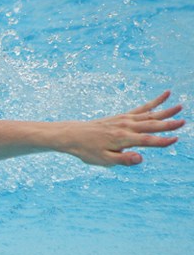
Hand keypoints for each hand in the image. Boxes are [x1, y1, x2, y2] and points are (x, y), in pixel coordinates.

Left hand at [66, 91, 183, 166]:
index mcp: (122, 139)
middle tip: (185, 121)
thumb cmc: (88, 150)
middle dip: (168, 123)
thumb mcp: (103, 160)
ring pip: (149, 114)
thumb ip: (123, 159)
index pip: (147, 141)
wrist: (73, 135)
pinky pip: (141, 108)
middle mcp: (125, 127)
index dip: (162, 141)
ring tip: (181, 106)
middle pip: (151, 125)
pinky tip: (165, 95)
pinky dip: (154, 102)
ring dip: (165, 110)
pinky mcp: (122, 116)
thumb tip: (141, 158)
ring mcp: (124, 119)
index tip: (175, 139)